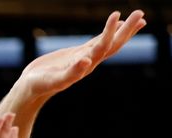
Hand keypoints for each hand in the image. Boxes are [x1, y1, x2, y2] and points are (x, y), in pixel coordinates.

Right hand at [16, 10, 145, 102]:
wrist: (31, 89)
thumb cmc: (39, 86)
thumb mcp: (54, 80)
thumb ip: (71, 73)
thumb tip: (87, 61)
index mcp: (85, 66)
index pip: (103, 46)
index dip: (111, 32)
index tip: (116, 15)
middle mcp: (89, 61)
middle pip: (113, 44)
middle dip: (127, 30)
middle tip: (140, 14)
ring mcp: (85, 57)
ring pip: (109, 42)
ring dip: (123, 31)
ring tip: (138, 18)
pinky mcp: (77, 54)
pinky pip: (97, 41)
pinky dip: (108, 32)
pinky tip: (115, 25)